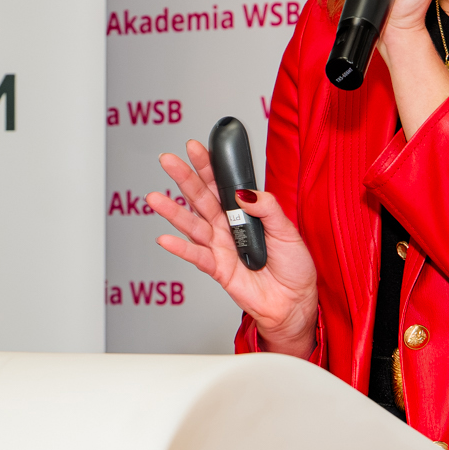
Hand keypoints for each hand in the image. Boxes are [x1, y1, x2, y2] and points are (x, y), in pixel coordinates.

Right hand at [148, 141, 319, 356]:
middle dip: (184, 178)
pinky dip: (180, 248)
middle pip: (202, 198)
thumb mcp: (288, 230)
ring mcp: (220, 247)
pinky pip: (197, 256)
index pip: (222, 184)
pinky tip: (165, 239)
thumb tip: (244, 193)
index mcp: (244, 213)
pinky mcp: (218, 269)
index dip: (208, 166)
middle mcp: (228, 227)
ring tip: (154, 198)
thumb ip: (267, 209)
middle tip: (167, 160)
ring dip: (173, 211)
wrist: (294, 302)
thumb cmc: (293, 267)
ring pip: (192, 225)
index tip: (195, 147)